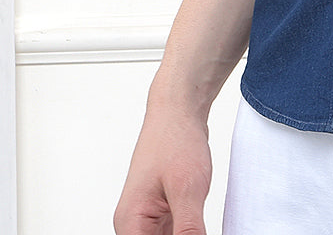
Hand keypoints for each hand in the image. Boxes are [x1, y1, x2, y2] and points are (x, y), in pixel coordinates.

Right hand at [113, 103, 212, 234]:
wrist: (179, 109)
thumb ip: (189, 229)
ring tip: (198, 219)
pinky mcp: (162, 213)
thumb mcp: (187, 188)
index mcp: (130, 223)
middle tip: (199, 227)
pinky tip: (201, 227)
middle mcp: (134, 225)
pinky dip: (190, 234)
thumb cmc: (176, 139)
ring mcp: (148, 219)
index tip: (194, 234)